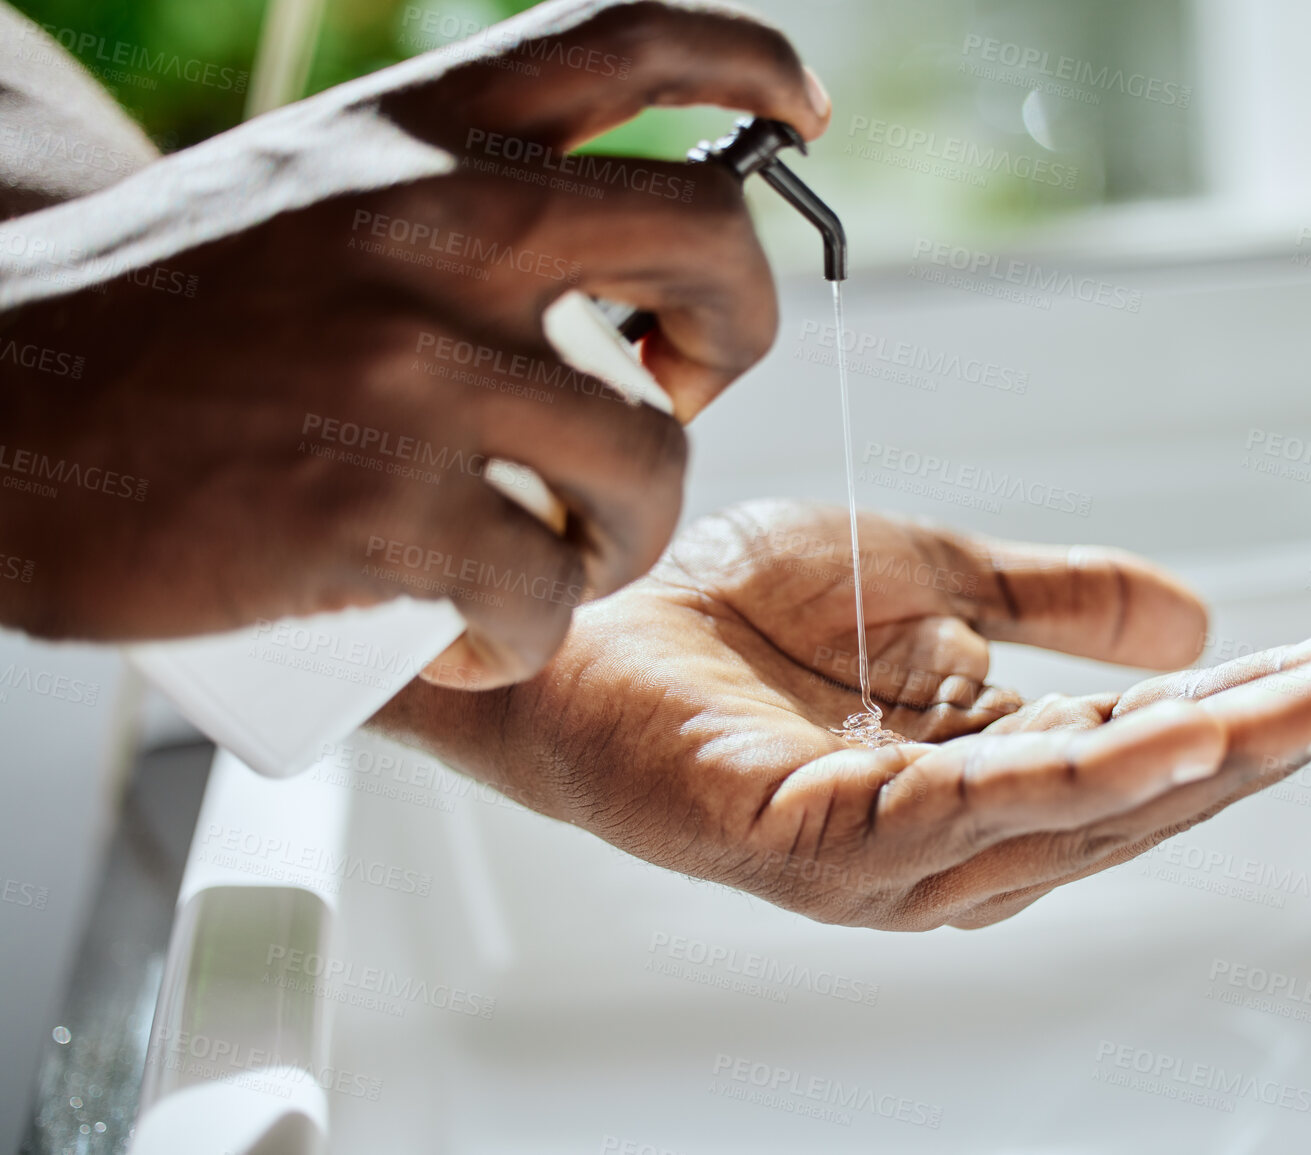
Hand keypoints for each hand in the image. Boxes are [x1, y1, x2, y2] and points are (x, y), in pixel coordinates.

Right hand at [0, 0, 830, 687]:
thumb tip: (607, 286)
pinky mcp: (373, 505)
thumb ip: (445, 200)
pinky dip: (527, 636)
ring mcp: (410, 362)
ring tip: (561, 561)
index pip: (636, 45)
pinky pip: (540, 589)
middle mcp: (434, 220)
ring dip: (630, 534)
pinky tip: (475, 641)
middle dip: (741, 339)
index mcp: (421, 131)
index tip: (803, 117)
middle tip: (679, 398)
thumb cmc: (160, 318)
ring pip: (646, 458)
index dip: (754, 65)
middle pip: (711, 247)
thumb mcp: (310, 194)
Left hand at [377, 500, 1310, 929]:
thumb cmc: (731, 613)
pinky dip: (1085, 773)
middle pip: (1149, 790)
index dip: (1275, 706)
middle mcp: (956, 834)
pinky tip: (1180, 729)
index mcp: (989, 772)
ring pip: (1087, 806)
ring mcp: (890, 854)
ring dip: (1223, 752)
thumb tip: (1194, 615)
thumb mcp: (935, 582)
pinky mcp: (817, 844)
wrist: (580, 613)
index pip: (1159, 746)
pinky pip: (970, 810)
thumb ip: (1057, 604)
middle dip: (1284, 733)